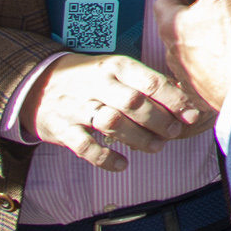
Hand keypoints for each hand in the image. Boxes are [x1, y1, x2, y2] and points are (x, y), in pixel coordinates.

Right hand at [17, 49, 205, 171]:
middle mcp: (96, 84)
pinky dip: (105, 158)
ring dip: (138, 138)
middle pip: (133, 103)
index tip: (191, 114)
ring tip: (156, 147)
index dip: (174, 99)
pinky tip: (122, 164)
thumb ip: (145, 82)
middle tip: (174, 132)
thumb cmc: (90, 78)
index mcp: (115, 66)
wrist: (39, 84)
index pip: (149, 81)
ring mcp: (77, 107)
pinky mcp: (62, 129)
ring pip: (111, 123)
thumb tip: (183, 98)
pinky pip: (84, 147)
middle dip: (159, 120)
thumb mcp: (116, 70)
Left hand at [149, 0, 230, 120]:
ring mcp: (188, 71)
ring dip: (210, 39)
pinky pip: (208, 71)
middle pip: (182, 24)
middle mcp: (174, 50)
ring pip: (194, 48)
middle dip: (202, 13)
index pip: (166, 0)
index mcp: (172, 26)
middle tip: (225, 5)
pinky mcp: (205, 88)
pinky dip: (220, 63)